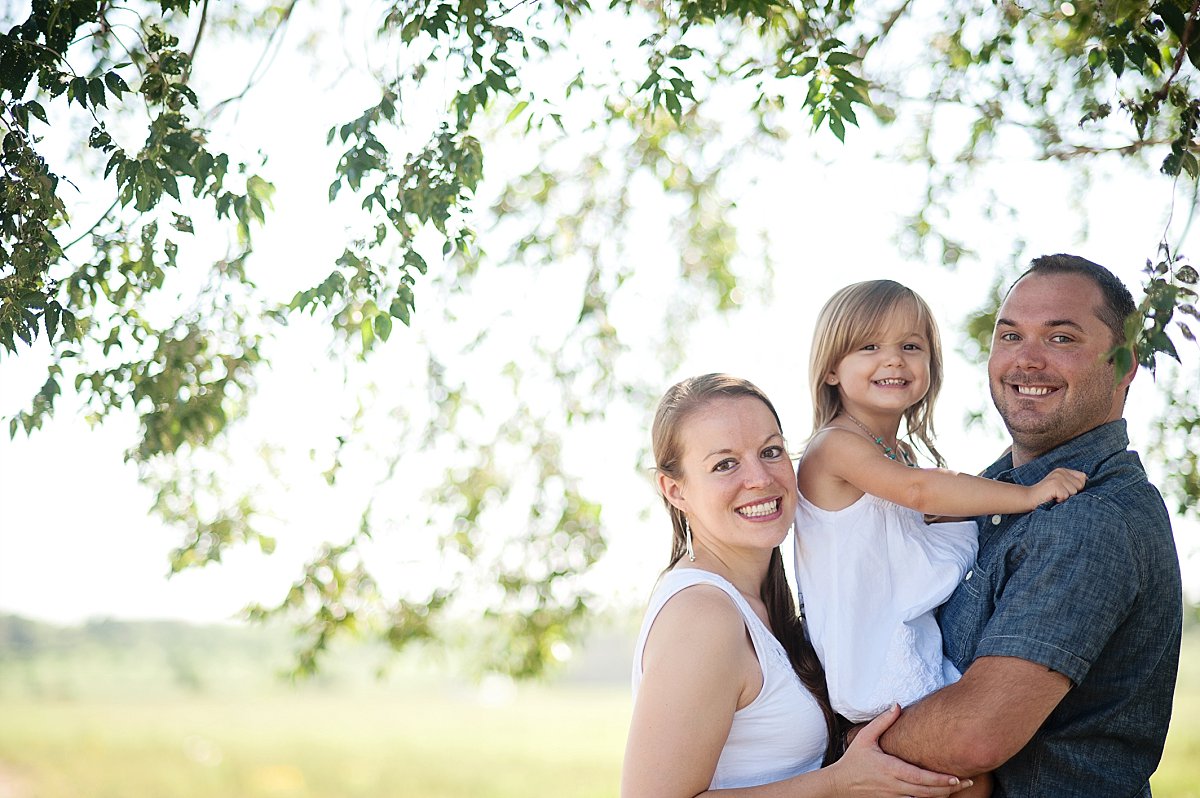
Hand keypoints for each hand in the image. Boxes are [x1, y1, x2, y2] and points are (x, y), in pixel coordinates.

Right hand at [825, 704, 969, 796]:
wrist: (840, 785)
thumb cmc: (853, 760)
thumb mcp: (864, 738)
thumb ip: (882, 722)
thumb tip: (897, 705)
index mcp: (890, 769)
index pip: (919, 778)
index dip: (939, 780)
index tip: (956, 778)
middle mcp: (895, 786)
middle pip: (927, 792)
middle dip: (949, 789)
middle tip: (969, 783)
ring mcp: (894, 797)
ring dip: (942, 795)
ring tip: (959, 788)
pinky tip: (940, 794)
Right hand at [1029, 468, 1086, 505]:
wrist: (1029, 498)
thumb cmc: (1047, 495)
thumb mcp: (1060, 485)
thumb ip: (1072, 482)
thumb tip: (1086, 480)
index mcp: (1063, 470)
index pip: (1083, 477)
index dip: (1077, 487)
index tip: (1065, 490)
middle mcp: (1060, 472)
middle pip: (1080, 485)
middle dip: (1072, 493)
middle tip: (1059, 494)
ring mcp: (1057, 477)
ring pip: (1074, 491)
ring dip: (1065, 497)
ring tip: (1055, 496)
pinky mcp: (1054, 485)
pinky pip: (1066, 496)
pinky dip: (1060, 500)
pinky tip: (1052, 498)